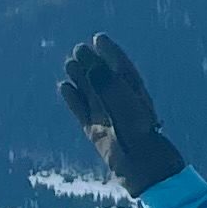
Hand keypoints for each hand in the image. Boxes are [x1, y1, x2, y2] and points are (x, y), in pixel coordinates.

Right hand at [58, 33, 184, 195]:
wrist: (143, 169)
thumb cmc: (139, 135)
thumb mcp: (126, 105)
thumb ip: (108, 84)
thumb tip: (91, 66)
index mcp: (137, 96)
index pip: (123, 68)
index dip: (111, 53)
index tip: (99, 38)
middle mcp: (122, 107)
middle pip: (105, 79)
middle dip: (92, 63)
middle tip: (79, 49)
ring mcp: (109, 120)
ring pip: (92, 94)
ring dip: (81, 78)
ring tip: (69, 63)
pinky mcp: (97, 133)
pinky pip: (83, 112)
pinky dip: (73, 99)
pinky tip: (63, 87)